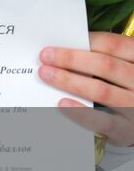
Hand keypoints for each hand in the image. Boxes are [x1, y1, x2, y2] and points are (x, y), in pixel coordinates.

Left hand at [40, 31, 133, 145]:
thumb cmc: (128, 86)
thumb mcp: (124, 66)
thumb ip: (105, 57)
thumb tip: (67, 47)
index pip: (114, 45)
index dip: (84, 42)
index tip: (60, 41)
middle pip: (106, 66)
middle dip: (71, 59)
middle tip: (45, 56)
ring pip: (102, 91)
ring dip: (70, 81)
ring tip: (46, 74)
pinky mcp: (128, 129)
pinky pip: (105, 122)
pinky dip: (81, 112)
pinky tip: (62, 103)